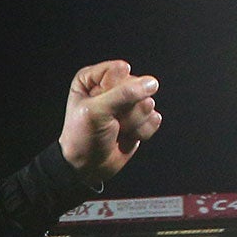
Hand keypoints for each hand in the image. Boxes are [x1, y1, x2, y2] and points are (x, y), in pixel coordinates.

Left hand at [59, 61, 161, 182]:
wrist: (87, 166)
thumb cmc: (82, 137)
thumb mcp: (97, 111)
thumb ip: (124, 94)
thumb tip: (151, 83)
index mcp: (93, 78)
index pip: (119, 70)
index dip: (113, 89)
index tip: (100, 104)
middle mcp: (112, 87)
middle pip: (137, 87)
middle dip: (125, 109)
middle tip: (110, 120)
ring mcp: (128, 103)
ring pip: (147, 104)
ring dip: (132, 122)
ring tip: (116, 129)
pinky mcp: (140, 119)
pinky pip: (153, 119)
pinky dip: (140, 131)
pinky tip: (127, 136)